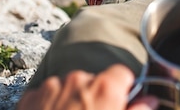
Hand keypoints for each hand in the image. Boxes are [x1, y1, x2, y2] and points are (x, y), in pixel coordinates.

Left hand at [17, 64, 158, 109]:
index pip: (122, 73)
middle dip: (96, 97)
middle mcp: (78, 79)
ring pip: (70, 87)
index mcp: (104, 88)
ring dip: (73, 101)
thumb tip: (149, 101)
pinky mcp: (30, 97)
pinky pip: (47, 95)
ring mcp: (51, 87)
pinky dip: (51, 106)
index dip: (124, 89)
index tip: (121, 103)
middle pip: (94, 81)